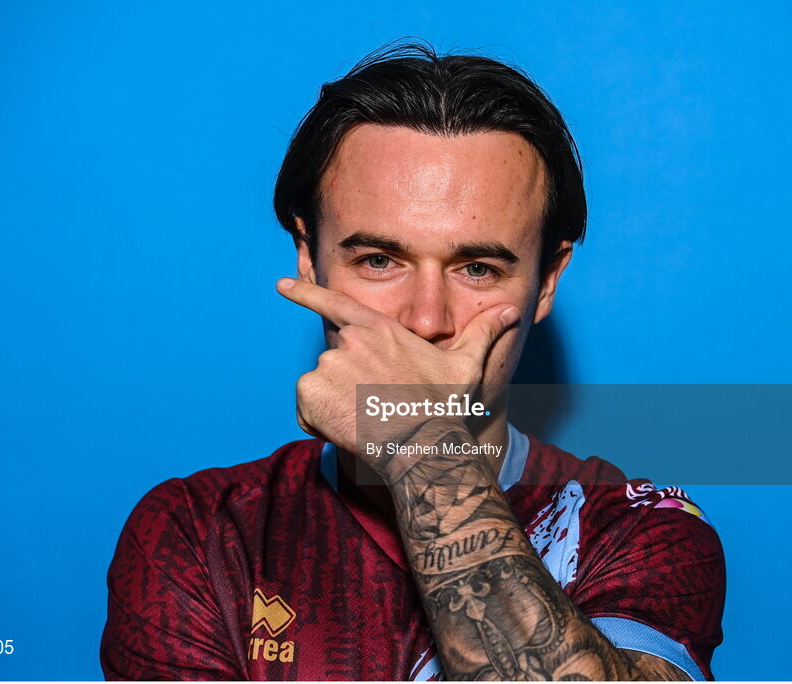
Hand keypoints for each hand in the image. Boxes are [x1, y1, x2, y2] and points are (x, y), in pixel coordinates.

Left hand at [277, 277, 519, 457]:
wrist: (421, 443)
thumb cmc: (443, 406)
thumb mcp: (465, 365)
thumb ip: (482, 333)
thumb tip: (510, 311)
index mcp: (378, 330)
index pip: (337, 304)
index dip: (307, 294)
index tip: (281, 286)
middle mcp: (348, 340)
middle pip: (336, 364)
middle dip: (347, 387)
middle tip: (375, 409)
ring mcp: (327, 364)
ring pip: (321, 387)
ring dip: (334, 406)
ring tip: (365, 422)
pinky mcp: (310, 391)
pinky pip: (307, 410)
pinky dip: (320, 423)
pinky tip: (348, 431)